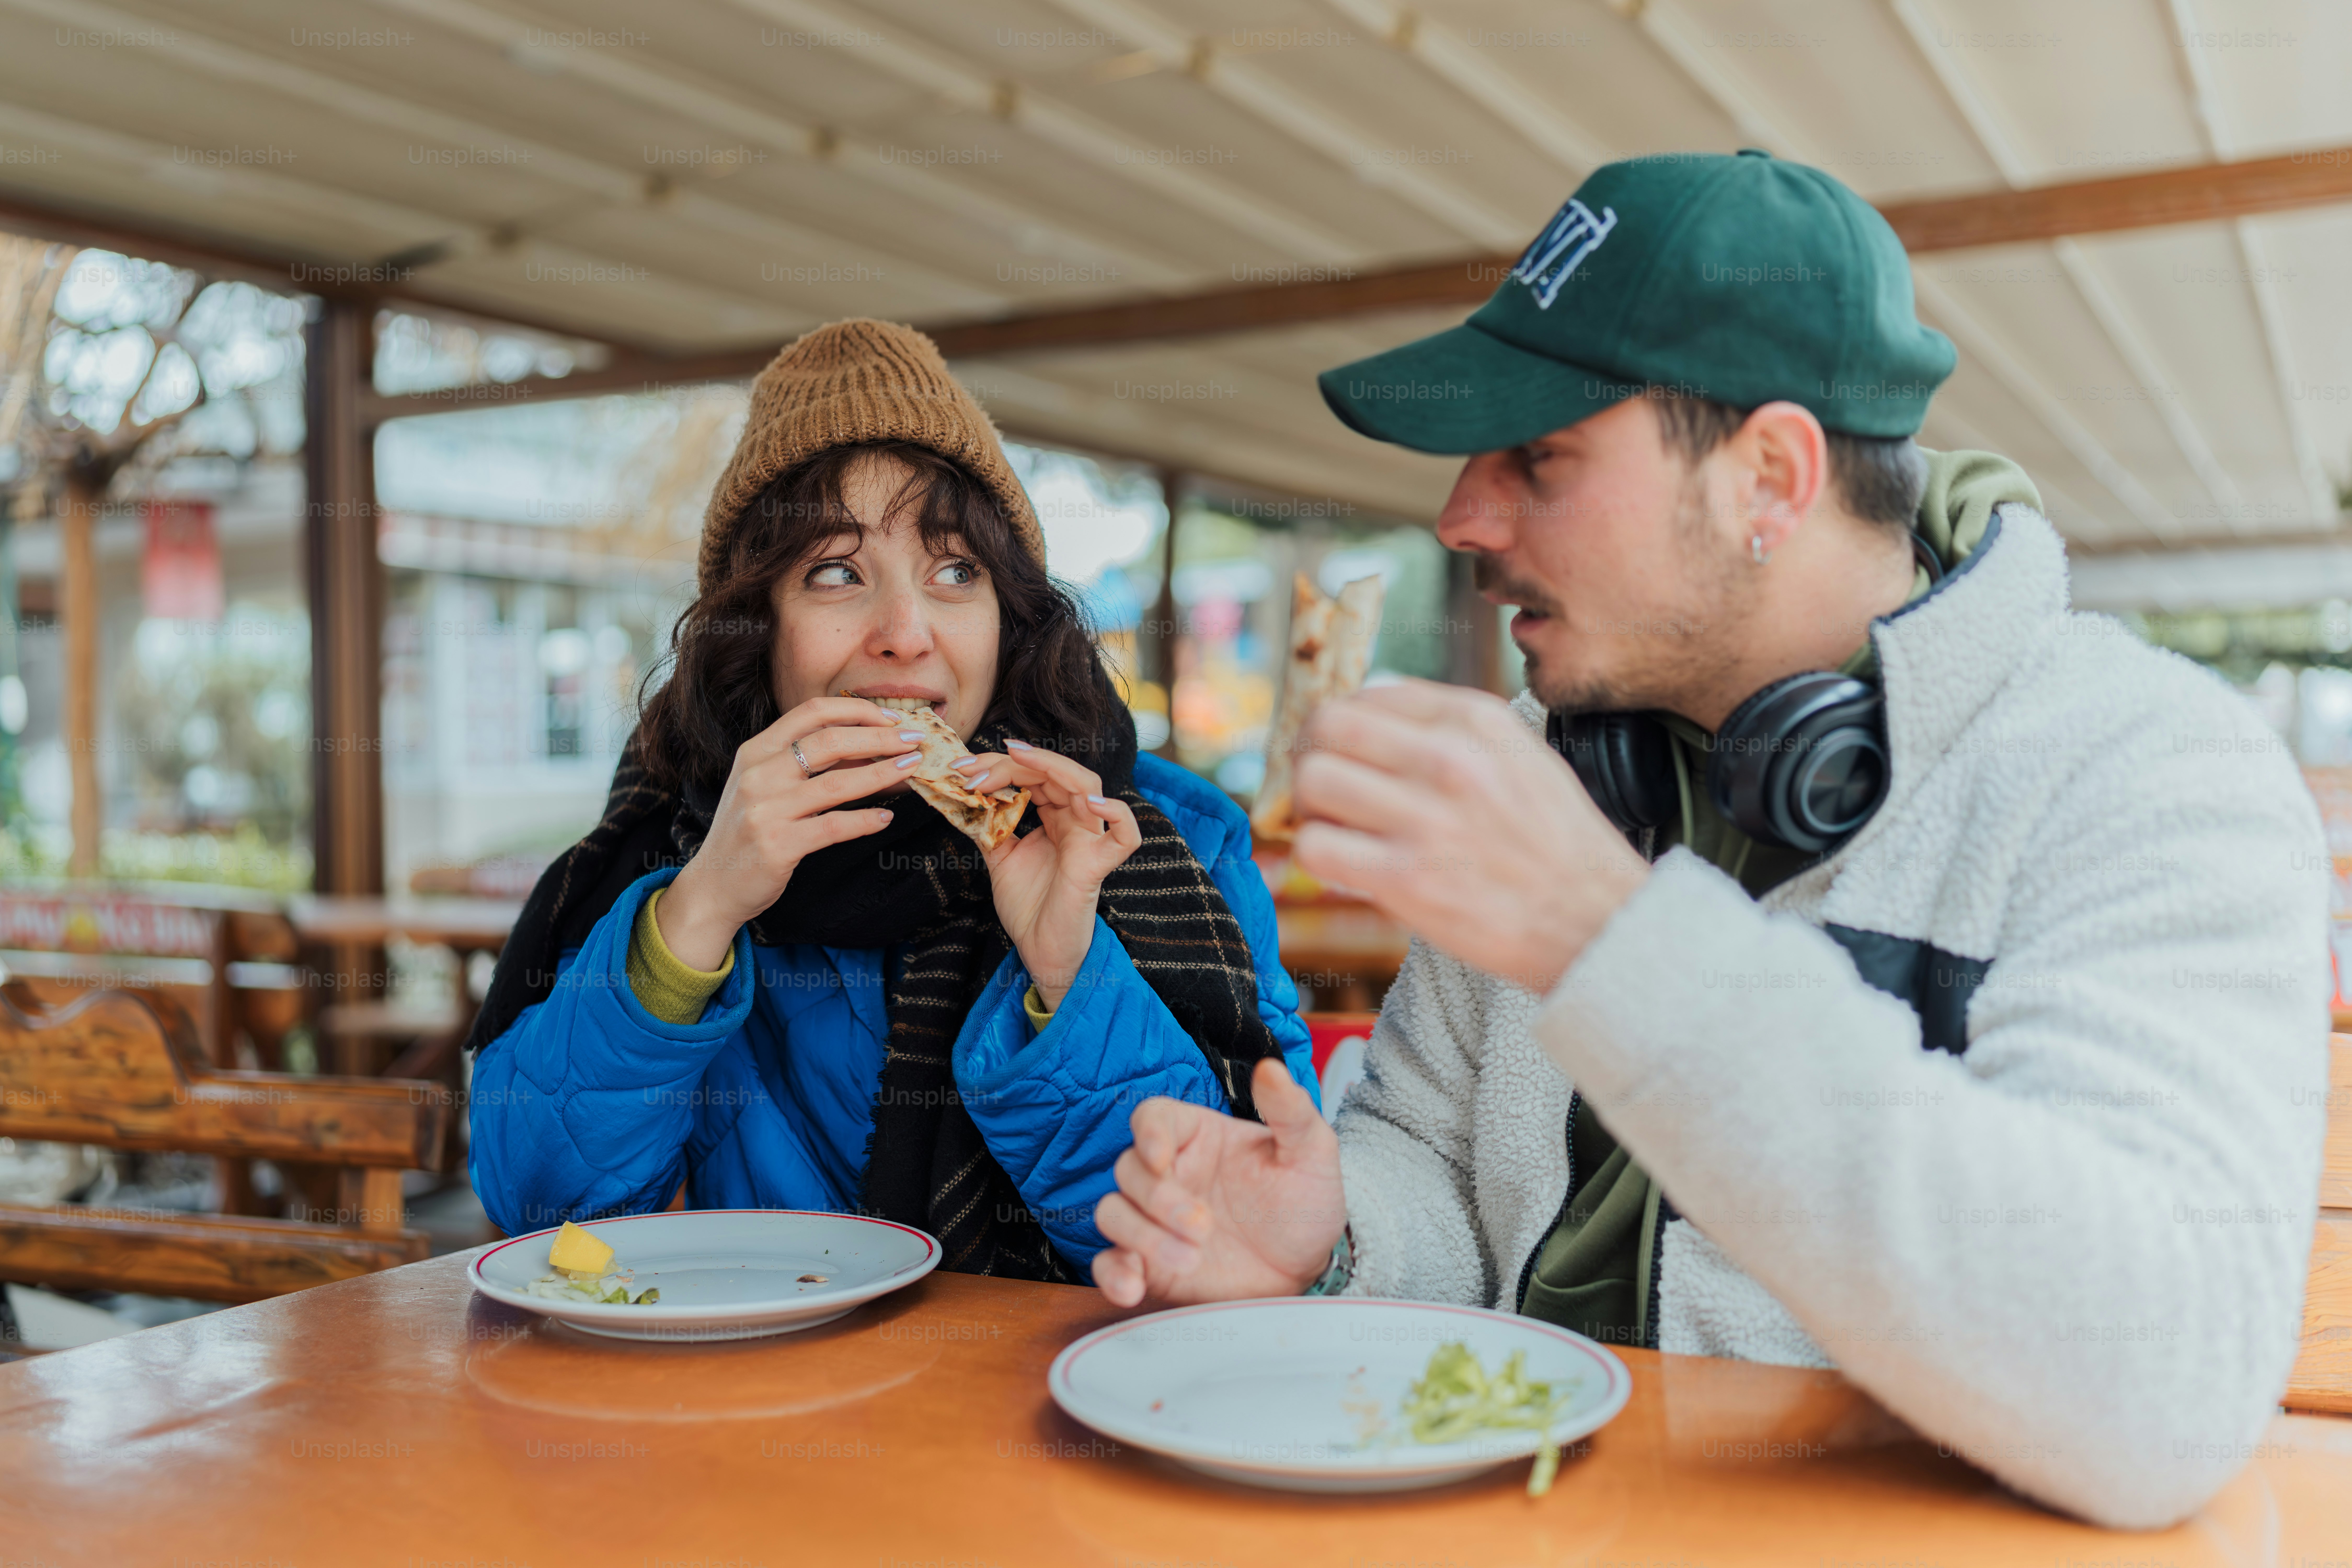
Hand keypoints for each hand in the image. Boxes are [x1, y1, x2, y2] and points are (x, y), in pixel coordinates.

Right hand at [658, 697, 920, 969]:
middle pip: (830, 741)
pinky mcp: (777, 845)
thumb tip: (872, 748)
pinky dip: (864, 821)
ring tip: (912, 769)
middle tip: (914, 741)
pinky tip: (885, 818)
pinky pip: (833, 826)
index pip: (811, 713)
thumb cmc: (749, 831)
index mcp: (756, 751)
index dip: (857, 710)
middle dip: (880, 738)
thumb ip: (810, 764)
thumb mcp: (769, 786)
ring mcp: (765, 809)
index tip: (891, 718)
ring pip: (837, 783)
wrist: (714, 885)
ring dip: (882, 773)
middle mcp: (758, 774)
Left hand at [956, 740, 1140, 1008]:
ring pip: (1088, 786)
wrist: (1038, 949)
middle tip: (972, 769)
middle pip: (1054, 773)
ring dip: (1050, 767)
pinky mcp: (1098, 865)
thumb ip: (991, 826)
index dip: (1001, 766)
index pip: (1034, 776)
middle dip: (1012, 764)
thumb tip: (968, 795)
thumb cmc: (1027, 906)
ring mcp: (1090, 840)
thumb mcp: (1000, 858)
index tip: (963, 769)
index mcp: (1055, 818)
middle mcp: (1075, 822)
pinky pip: (1125, 836)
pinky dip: (1116, 814)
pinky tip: (1092, 803)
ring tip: (1013, 760)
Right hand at [1092, 1059, 1345, 1306]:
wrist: (1307, 1270)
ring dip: (1141, 1237)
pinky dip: (1113, 1275)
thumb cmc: (1305, 1205)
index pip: (1152, 1117)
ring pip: (1112, 1213)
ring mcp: (1154, 1221)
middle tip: (1204, 1227)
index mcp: (1199, 1138)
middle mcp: (1170, 1176)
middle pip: (1128, 1169)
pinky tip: (1133, 1288)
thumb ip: (1291, 1112)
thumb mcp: (1311, 1154)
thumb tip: (1271, 1068)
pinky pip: (1108, 1264)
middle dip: (1159, 1199)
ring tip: (1190, 1261)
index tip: (1161, 1156)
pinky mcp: (1149, 1265)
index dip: (1147, 1132)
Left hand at [1291, 679, 1647, 995]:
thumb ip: (1451, 727)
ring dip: (1309, 805)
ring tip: (1332, 823)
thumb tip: (1373, 711)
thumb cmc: (1555, 843)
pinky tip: (1342, 863)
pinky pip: (1318, 847)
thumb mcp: (1519, 754)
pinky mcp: (1406, 879)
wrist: (1595, 921)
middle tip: (1323, 784)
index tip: (1345, 750)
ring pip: (1313, 781)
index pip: (1370, 694)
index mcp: (1476, 721)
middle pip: (1328, 727)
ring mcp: (1426, 819)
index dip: (1343, 723)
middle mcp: (1448, 759)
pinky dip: (1317, 854)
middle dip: (1311, 753)